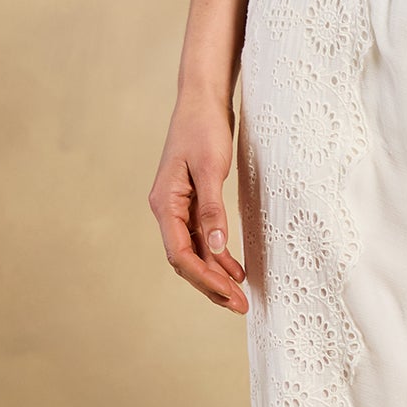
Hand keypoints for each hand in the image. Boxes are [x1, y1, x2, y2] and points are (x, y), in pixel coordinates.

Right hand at [148, 94, 247, 314]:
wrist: (202, 100)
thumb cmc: (204, 128)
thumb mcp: (212, 168)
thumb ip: (212, 209)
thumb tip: (216, 248)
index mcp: (165, 203)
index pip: (180, 254)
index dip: (204, 278)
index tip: (230, 296)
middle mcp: (166, 209)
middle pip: (185, 260)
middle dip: (211, 285)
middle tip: (240, 306)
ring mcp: (178, 208)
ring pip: (193, 253)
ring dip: (215, 275)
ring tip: (240, 296)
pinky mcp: (191, 203)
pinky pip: (201, 239)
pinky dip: (218, 257)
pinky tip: (236, 270)